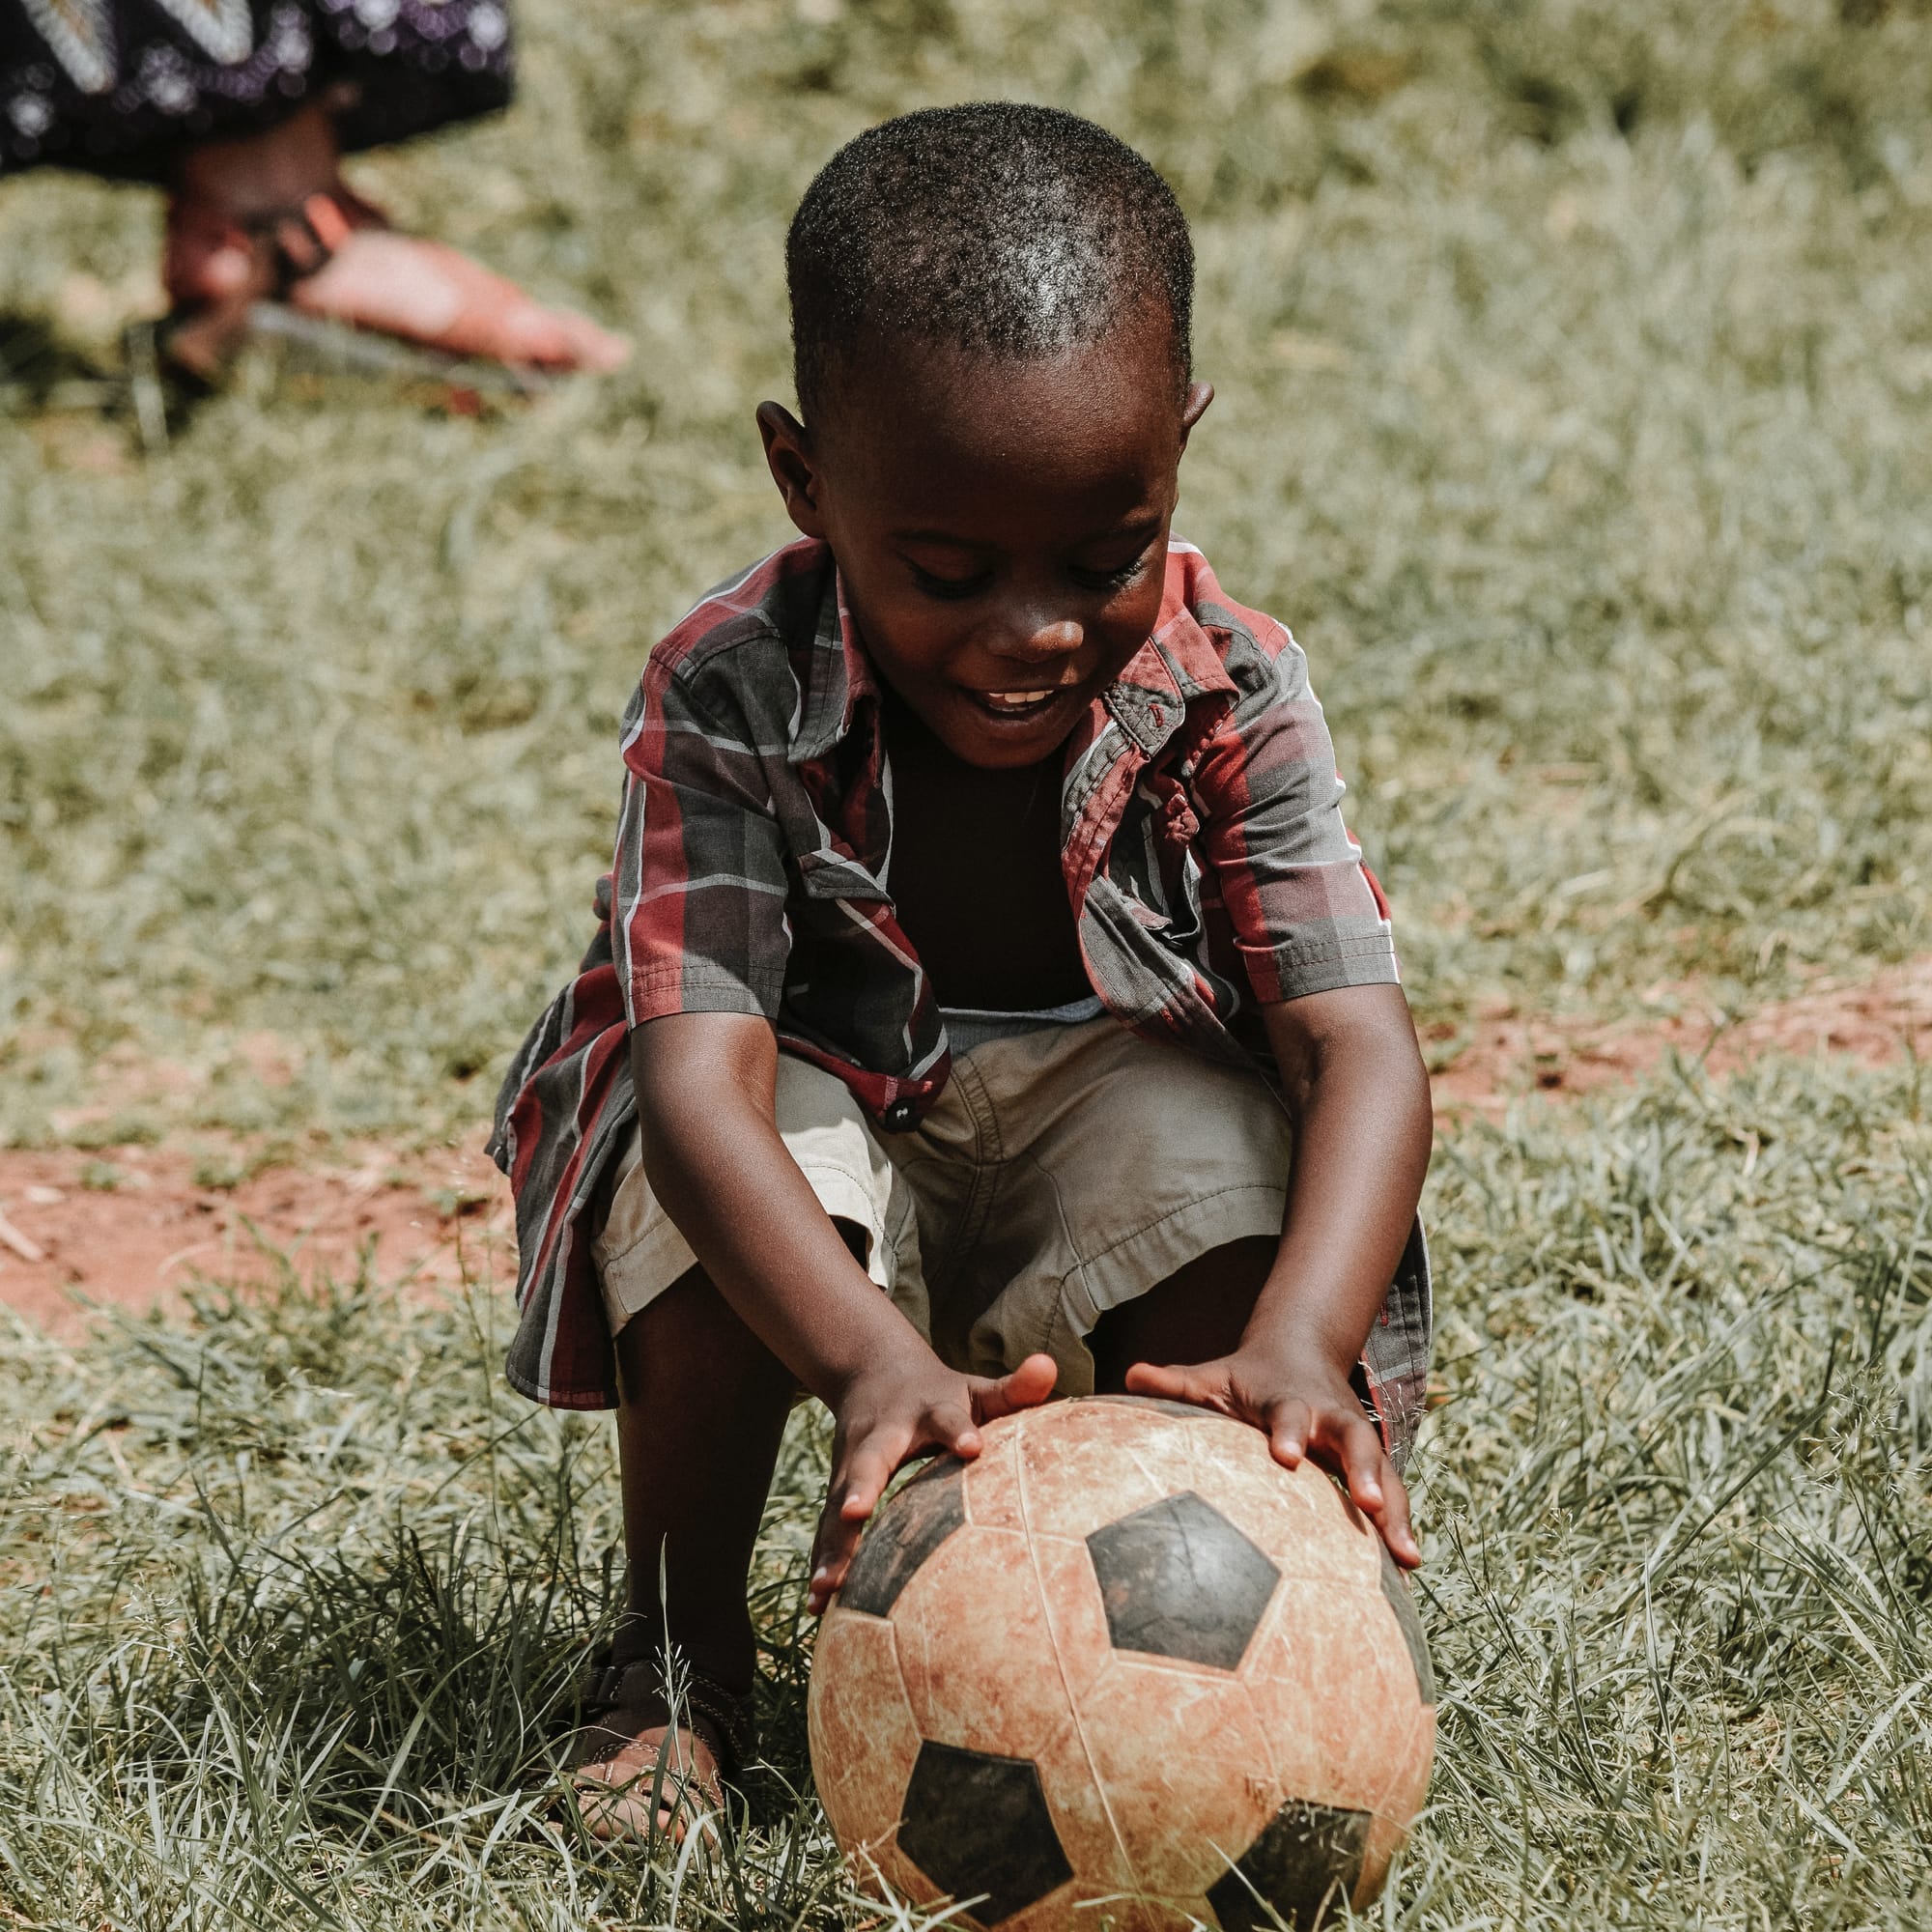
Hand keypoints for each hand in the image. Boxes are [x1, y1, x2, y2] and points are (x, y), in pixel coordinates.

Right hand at [809, 1351, 1056, 1613]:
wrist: (872, 1373)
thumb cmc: (943, 1394)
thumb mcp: (977, 1389)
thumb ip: (1015, 1388)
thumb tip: (1049, 1365)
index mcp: (926, 1411)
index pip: (946, 1419)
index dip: (959, 1432)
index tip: (974, 1448)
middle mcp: (881, 1437)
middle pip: (870, 1461)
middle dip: (861, 1486)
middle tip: (855, 1513)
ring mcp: (852, 1465)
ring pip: (838, 1505)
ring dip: (832, 1545)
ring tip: (826, 1587)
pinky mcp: (838, 1491)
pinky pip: (828, 1530)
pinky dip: (823, 1563)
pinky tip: (818, 1607)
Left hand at [1125, 1348, 1419, 1567]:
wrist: (1300, 1355)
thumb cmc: (1244, 1380)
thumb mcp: (1211, 1377)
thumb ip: (1174, 1384)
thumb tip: (1129, 1375)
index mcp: (1289, 1400)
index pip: (1289, 1413)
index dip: (1287, 1431)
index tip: (1283, 1456)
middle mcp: (1330, 1419)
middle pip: (1355, 1439)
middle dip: (1363, 1469)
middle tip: (1367, 1504)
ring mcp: (1356, 1443)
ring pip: (1385, 1473)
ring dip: (1396, 1512)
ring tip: (1407, 1560)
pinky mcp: (1370, 1467)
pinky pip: (1392, 1498)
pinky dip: (1400, 1530)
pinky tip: (1407, 1575)